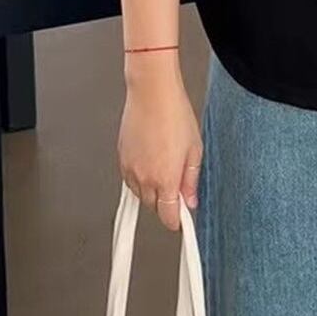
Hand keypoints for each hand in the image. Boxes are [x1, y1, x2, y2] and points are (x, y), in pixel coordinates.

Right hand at [118, 59, 202, 231]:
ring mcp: (129, 169)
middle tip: (177, 187)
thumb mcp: (194, 150)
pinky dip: (140, 178)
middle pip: (153, 206)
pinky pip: (129, 179)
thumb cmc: (175, 115)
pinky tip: (151, 162)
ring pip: (139, 193)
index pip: (167, 216)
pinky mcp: (121, 158)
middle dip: (164, 203)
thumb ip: (191, 180)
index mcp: (165, 179)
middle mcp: (144, 178)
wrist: (152, 94)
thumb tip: (190, 200)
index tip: (180, 220)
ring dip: (151, 190)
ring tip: (165, 169)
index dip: (175, 221)